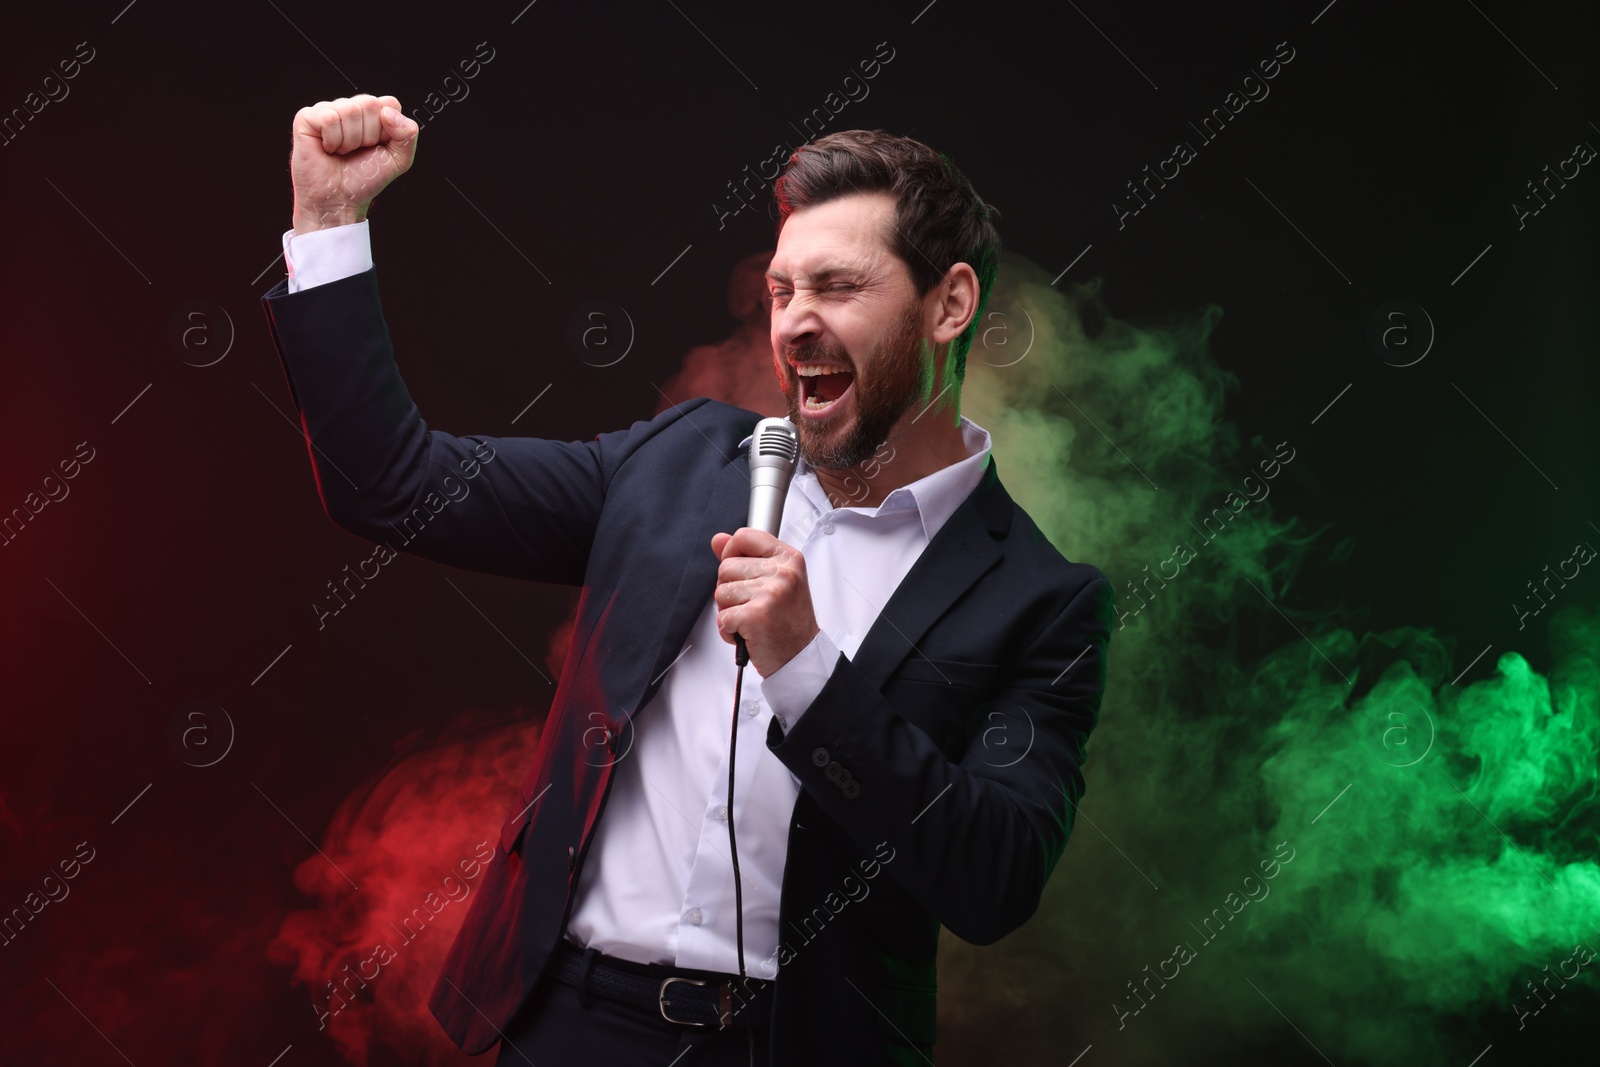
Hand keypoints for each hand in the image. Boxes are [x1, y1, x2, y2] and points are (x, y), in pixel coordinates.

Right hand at [290, 93, 418, 233]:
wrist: (340, 200)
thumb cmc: (364, 179)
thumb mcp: (399, 160)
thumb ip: (408, 134)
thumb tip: (388, 112)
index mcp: (372, 114)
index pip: (390, 103)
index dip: (387, 130)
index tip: (377, 147)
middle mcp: (350, 107)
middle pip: (370, 103)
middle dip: (369, 136)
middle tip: (357, 151)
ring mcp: (327, 110)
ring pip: (350, 110)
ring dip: (350, 141)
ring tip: (341, 152)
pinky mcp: (307, 118)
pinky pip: (329, 118)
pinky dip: (332, 140)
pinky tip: (327, 149)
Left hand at [710, 528, 820, 676]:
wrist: (801, 655)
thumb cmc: (789, 620)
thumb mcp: (775, 580)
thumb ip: (745, 557)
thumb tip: (717, 540)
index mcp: (788, 558)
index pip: (743, 536)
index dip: (732, 553)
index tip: (740, 571)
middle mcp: (782, 572)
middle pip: (726, 567)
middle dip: (730, 590)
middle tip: (752, 604)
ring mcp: (770, 593)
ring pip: (720, 592)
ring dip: (729, 611)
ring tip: (751, 619)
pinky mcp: (756, 615)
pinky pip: (722, 616)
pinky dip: (728, 630)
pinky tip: (747, 633)